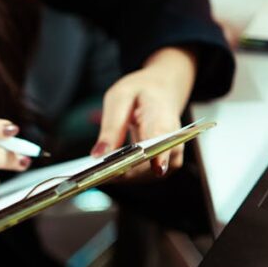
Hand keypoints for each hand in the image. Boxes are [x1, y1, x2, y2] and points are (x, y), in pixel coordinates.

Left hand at [91, 46, 196, 177]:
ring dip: (119, 175)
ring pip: (143, 176)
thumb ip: (111, 126)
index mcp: (163, 118)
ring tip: (96, 171)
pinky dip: (123, 173)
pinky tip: (107, 169)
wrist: (162, 91)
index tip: (155, 169)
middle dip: (121, 170)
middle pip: (149, 166)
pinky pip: (141, 176)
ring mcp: (171, 157)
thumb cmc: (141, 92)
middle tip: (94, 172)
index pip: (164, 141)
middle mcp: (173, 142)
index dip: (160, 157)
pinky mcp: (164, 166)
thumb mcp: (120, 97)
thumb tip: (98, 155)